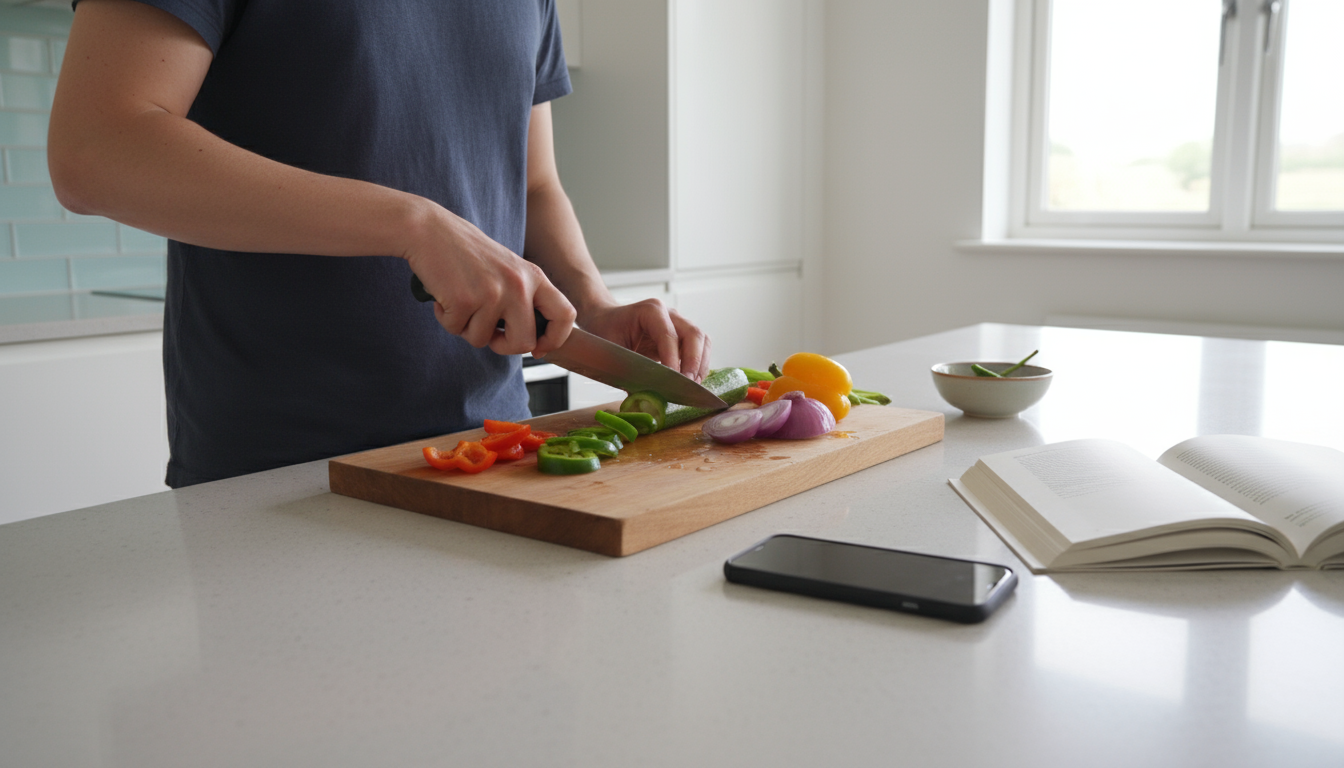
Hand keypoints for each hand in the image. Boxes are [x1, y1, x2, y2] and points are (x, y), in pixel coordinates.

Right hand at [403, 203, 575, 356]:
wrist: (430, 229)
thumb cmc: (465, 251)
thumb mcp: (508, 270)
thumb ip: (522, 299)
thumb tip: (532, 342)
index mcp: (534, 276)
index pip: (566, 315)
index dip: (555, 339)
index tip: (538, 348)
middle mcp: (519, 285)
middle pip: (525, 343)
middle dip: (504, 346)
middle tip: (489, 333)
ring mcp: (493, 293)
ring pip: (483, 340)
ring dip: (466, 327)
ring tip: (459, 299)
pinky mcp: (465, 300)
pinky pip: (456, 329)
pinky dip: (446, 318)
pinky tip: (444, 295)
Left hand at [578, 299, 711, 381]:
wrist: (605, 321)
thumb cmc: (606, 332)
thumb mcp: (611, 352)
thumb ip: (628, 375)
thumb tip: (645, 402)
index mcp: (650, 311)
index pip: (669, 335)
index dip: (673, 359)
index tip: (674, 381)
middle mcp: (669, 314)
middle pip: (694, 334)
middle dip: (694, 361)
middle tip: (687, 384)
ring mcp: (678, 323)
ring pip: (702, 340)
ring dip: (701, 364)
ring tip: (692, 385)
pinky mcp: (682, 336)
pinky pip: (700, 348)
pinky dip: (699, 365)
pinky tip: (691, 381)